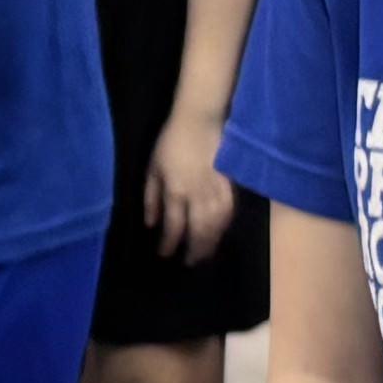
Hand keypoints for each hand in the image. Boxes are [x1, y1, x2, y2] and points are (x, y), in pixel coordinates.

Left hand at [144, 107, 238, 261]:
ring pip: (216, 225)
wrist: (200, 120)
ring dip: (211, 242)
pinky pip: (230, 211)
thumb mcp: (152, 168)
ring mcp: (217, 190)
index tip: (164, 254)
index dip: (169, 244)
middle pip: (198, 231)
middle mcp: (198, 195)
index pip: (173, 226)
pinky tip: (220, 232)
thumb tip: (151, 223)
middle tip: (189, 263)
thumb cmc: (171, 142)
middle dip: (193, 249)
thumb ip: (151, 197)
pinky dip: (225, 226)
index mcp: (176, 191)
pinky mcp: (231, 184)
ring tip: (205, 254)